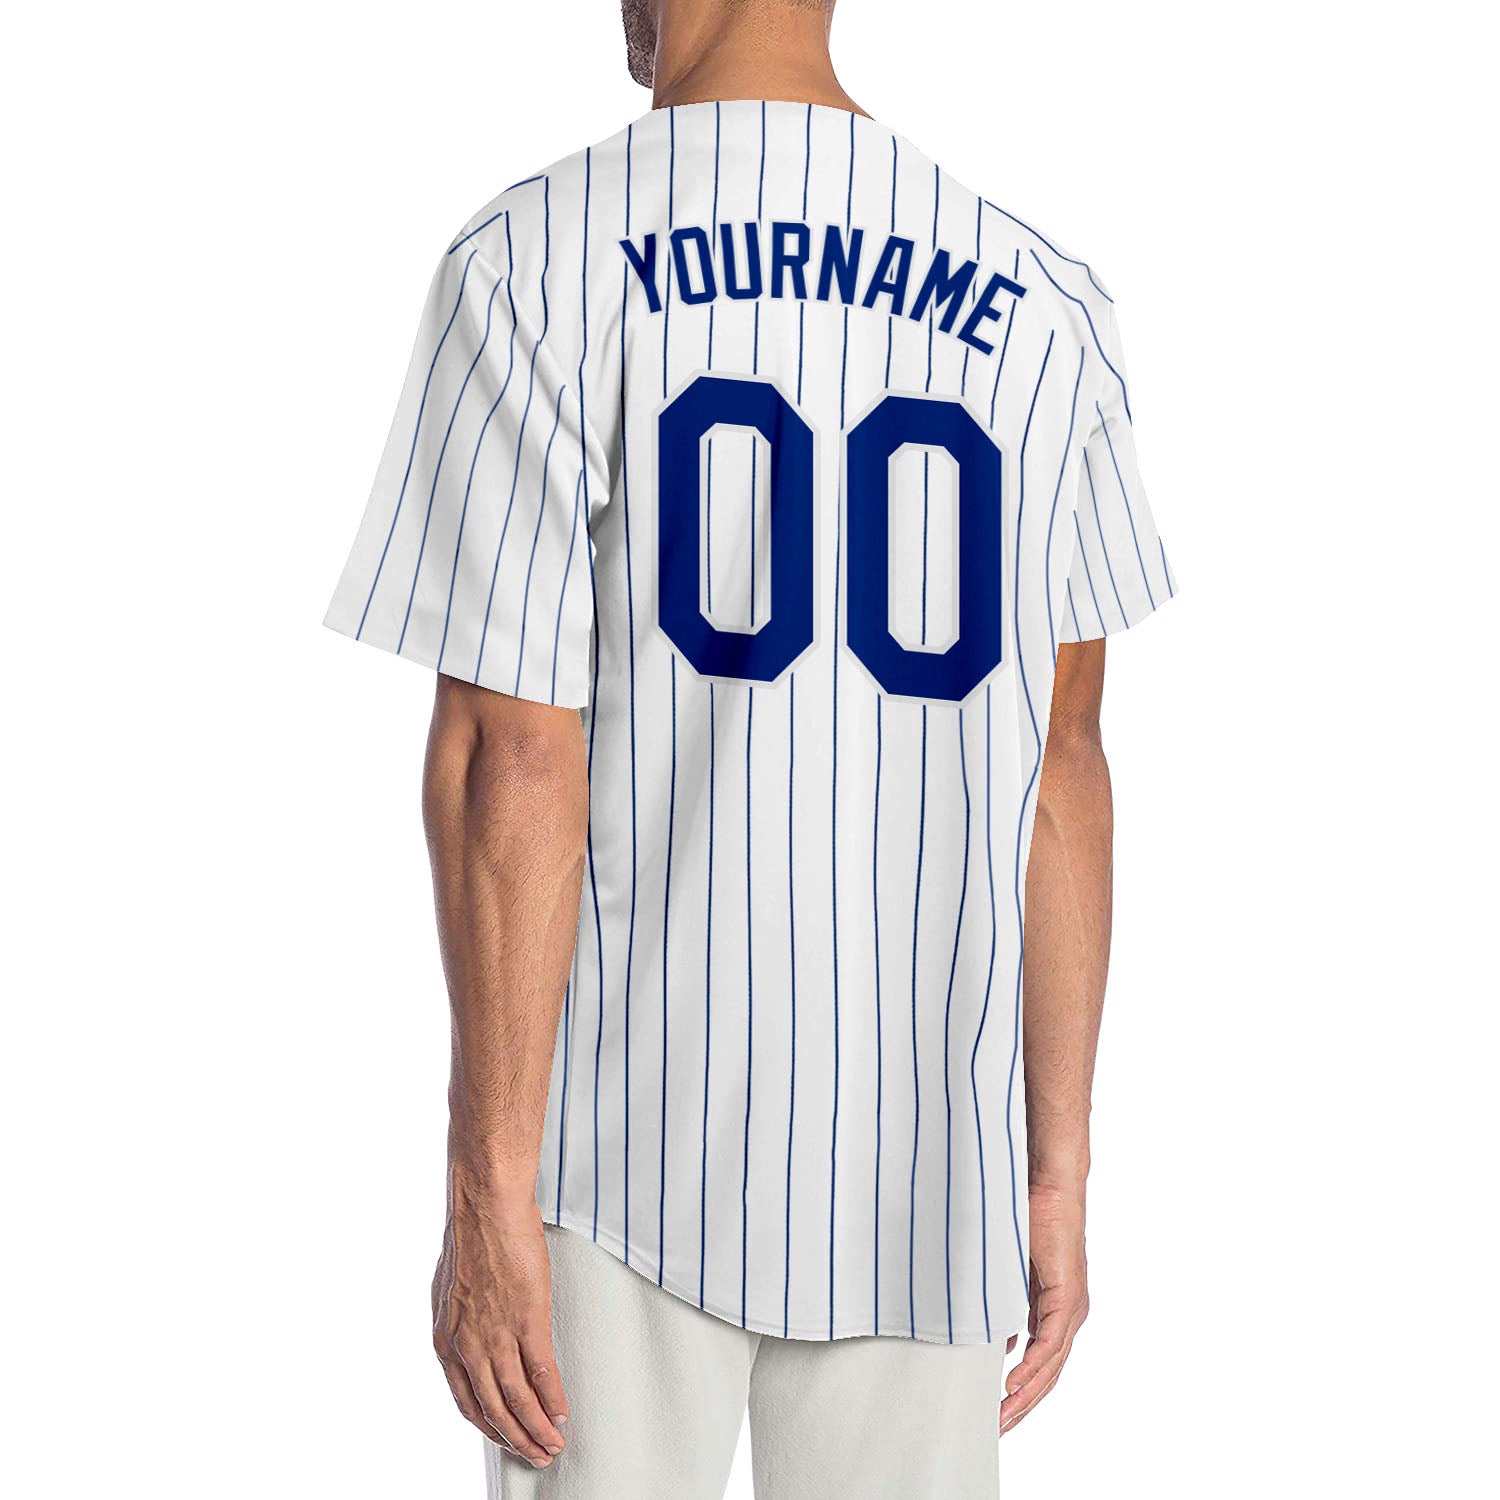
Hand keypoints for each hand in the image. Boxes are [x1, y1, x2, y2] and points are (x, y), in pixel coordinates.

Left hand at [431, 1167, 568, 1467]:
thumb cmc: (474, 1236)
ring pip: (517, 1400)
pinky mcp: (527, 1319)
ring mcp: (497, 1334)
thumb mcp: (454, 1293)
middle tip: (538, 1454)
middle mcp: (467, 1346)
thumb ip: (464, 1324)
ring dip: (538, 1428)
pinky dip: (553, 1399)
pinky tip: (563, 1412)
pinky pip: (542, 1372)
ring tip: (554, 1444)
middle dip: (517, 1439)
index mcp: (446, 1341)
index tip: (508, 1438)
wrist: (486, 1204)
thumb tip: (478, 1340)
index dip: (491, 1427)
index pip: (468, 1402)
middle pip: (493, 1410)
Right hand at [1000, 1178, 1088, 1434]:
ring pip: (1051, 1365)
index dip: (1023, 1391)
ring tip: (1003, 1416)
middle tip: (998, 1428)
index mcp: (1056, 1310)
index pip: (1042, 1363)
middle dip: (1023, 1405)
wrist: (1050, 1185)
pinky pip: (1049, 1342)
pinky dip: (1032, 1365)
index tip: (999, 1412)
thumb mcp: (1010, 1272)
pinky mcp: (1068, 1296)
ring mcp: (1071, 1307)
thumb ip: (1007, 1307)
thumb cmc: (1029, 1217)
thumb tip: (998, 1342)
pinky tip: (1013, 1383)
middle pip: (1048, 1373)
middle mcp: (1069, 1314)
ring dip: (1026, 1394)